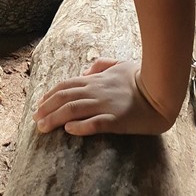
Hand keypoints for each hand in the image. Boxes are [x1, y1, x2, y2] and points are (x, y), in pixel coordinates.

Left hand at [32, 58, 175, 136]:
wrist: (161, 91)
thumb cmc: (141, 77)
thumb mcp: (119, 64)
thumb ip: (101, 65)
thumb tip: (86, 69)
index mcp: (95, 80)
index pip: (65, 85)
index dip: (50, 95)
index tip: (40, 105)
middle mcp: (96, 91)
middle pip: (64, 98)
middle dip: (46, 108)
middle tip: (34, 120)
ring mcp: (105, 105)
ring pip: (73, 110)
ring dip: (55, 119)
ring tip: (42, 127)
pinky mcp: (116, 120)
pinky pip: (94, 123)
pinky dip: (80, 127)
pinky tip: (69, 130)